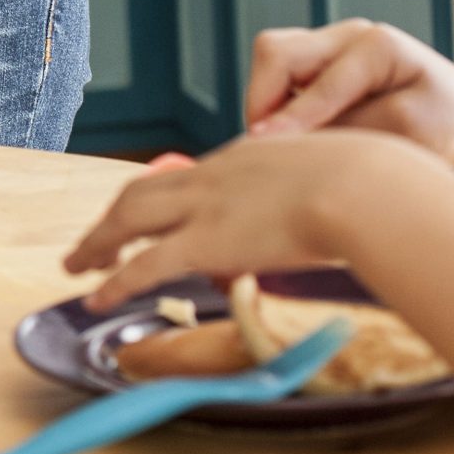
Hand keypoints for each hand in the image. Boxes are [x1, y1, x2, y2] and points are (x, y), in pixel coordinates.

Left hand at [64, 130, 435, 308]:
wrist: (364, 185)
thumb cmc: (374, 183)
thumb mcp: (344, 172)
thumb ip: (331, 190)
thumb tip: (352, 209)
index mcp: (248, 156)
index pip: (193, 176)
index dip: (168, 197)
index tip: (157, 213)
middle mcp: (215, 175)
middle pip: (145, 191)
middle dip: (115, 216)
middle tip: (96, 240)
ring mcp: (205, 206)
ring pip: (129, 218)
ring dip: (99, 242)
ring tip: (79, 264)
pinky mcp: (203, 242)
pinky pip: (144, 264)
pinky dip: (115, 281)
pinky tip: (97, 296)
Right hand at [244, 20, 453, 169]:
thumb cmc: (451, 124)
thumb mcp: (414, 132)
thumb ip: (355, 130)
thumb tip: (296, 140)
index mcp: (377, 44)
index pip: (316, 82)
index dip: (289, 119)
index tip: (261, 146)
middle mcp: (347, 35)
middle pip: (275, 52)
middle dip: (262, 99)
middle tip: (264, 148)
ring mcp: (331, 47)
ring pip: (271, 61)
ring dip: (267, 102)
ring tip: (287, 145)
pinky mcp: (320, 66)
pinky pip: (279, 79)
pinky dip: (277, 107)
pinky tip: (299, 138)